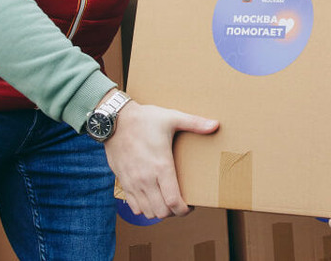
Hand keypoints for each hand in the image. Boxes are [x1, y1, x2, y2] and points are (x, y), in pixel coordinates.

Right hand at [103, 100, 217, 218]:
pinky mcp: (123, 181)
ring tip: (167, 201)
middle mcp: (146, 179)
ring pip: (147, 212)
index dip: (184, 210)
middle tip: (181, 203)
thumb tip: (215, 125)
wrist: (115, 120)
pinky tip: (151, 198)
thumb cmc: (145, 119)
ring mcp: (133, 182)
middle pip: (161, 212)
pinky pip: (133, 206)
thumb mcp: (172, 118)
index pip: (173, 201)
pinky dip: (144, 207)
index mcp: (161, 166)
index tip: (191, 206)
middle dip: (174, 212)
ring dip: (159, 211)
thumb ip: (195, 123)